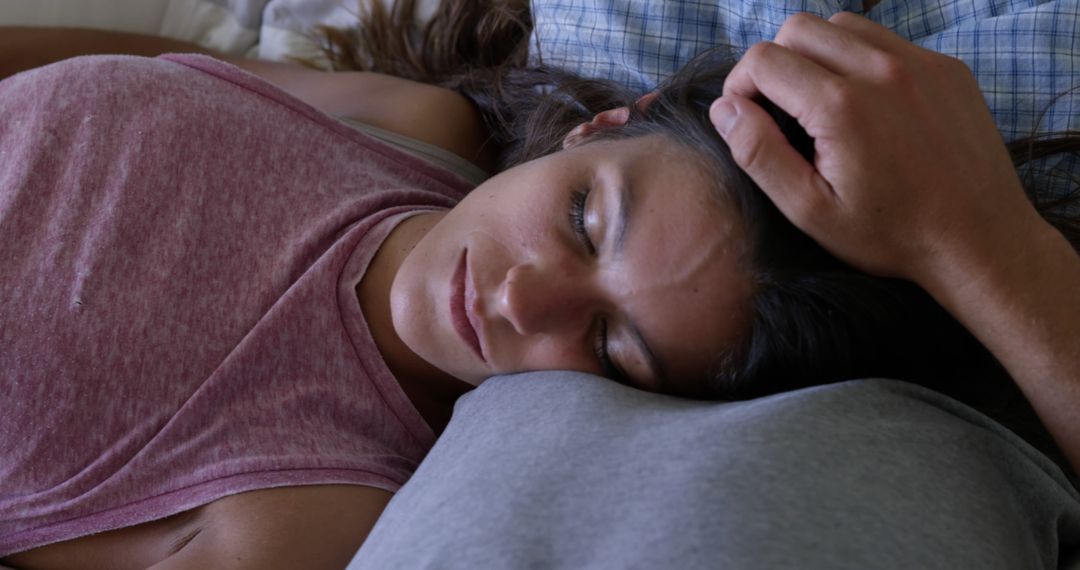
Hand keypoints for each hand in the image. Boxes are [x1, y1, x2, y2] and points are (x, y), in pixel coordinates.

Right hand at [710, 12, 1046, 285]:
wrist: (979, 239)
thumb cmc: (890, 234)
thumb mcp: (809, 210)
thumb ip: (758, 154)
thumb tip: (724, 109)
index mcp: (840, 106)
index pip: (764, 59)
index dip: (740, 86)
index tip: (747, 119)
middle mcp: (881, 70)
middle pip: (798, 28)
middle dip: (775, 64)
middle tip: (779, 111)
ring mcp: (920, 62)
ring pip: (842, 25)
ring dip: (817, 55)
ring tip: (820, 104)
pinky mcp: (946, 67)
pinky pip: (886, 40)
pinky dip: (861, 61)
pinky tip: (866, 107)